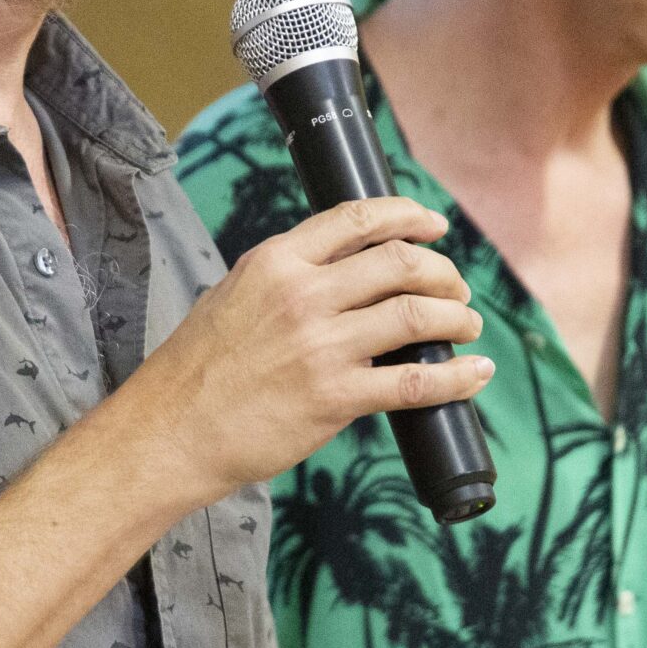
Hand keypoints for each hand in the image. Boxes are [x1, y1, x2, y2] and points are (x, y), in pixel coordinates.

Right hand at [112, 197, 489, 497]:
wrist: (171, 431)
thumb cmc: (197, 369)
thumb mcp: (233, 294)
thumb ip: (285, 277)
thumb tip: (339, 270)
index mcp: (276, 261)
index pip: (358, 219)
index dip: (409, 216)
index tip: (435, 224)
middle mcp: (303, 294)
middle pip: (401, 262)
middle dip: (443, 272)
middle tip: (456, 289)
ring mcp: (321, 346)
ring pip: (417, 315)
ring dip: (457, 318)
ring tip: (468, 326)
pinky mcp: (335, 397)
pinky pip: (415, 382)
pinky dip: (456, 377)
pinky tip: (475, 374)